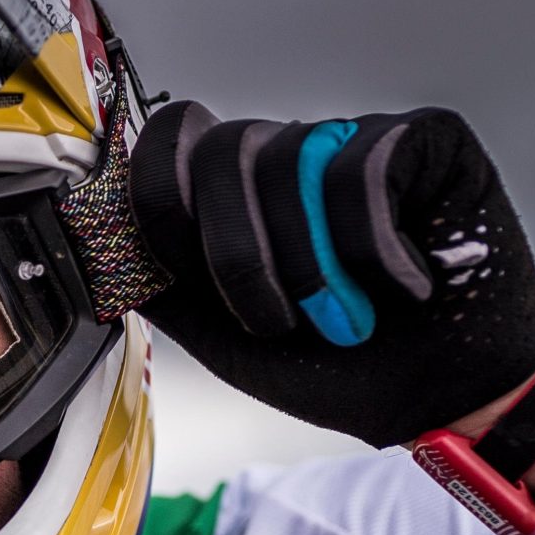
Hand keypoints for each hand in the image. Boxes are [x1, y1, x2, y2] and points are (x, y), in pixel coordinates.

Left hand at [128, 104, 534, 447]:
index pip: (169, 144)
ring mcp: (356, 139)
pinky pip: (364, 166)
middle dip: (239, 258)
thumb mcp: (225, 338)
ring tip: (350, 316)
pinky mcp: (426, 138)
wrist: (444, 396)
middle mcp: (290, 155)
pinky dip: (373, 246)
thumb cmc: (342, 367)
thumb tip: (90, 235)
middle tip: (280, 322)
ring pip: (289, 160)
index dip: (158, 196)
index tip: (177, 264)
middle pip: (223, 151)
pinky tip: (405, 283)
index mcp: (236, 196)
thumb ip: (162, 282)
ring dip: (311, 266)